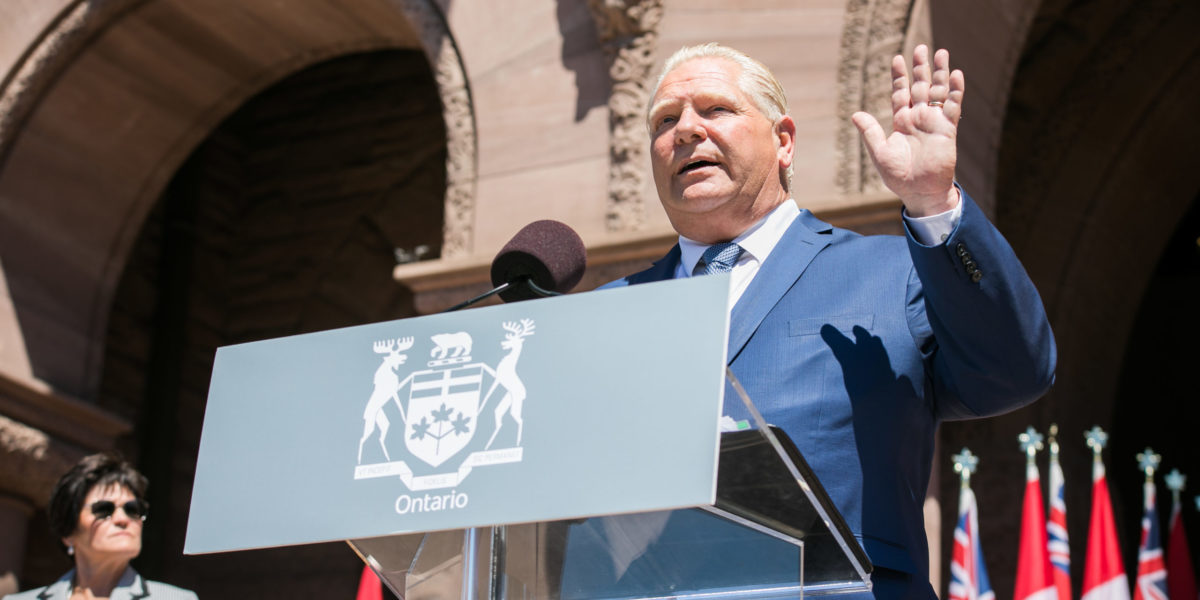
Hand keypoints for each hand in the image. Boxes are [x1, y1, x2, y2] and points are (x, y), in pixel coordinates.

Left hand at [851, 45, 963, 216]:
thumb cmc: (898, 177)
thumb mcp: (880, 152)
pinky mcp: (947, 130)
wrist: (920, 192)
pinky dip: (955, 92)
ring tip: (941, 53)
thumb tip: (855, 114)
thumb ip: (870, 132)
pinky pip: (953, 107)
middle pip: (920, 86)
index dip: (899, 76)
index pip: (900, 93)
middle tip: (921, 48)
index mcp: (901, 122)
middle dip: (920, 68)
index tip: (897, 58)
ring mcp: (934, 122)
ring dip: (940, 73)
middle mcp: (918, 118)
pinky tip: (956, 75)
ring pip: (938, 92)